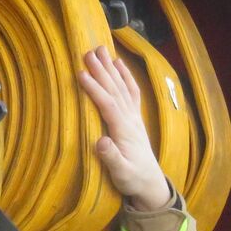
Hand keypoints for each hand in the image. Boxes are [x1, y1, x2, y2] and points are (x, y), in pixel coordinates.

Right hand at [79, 45, 172, 208]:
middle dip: (102, 70)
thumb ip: (111, 158)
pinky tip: (119, 63)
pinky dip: (126, 76)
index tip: (81, 74)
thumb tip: (101, 142)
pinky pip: (132, 91)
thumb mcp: (120, 174)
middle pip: (115, 90)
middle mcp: (131, 119)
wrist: (150, 182)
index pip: (108, 105)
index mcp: (124, 131)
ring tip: (101, 49)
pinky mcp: (135, 117)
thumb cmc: (132, 179)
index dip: (95, 89)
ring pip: (122, 86)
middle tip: (88, 51)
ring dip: (111, 68)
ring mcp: (134, 116)